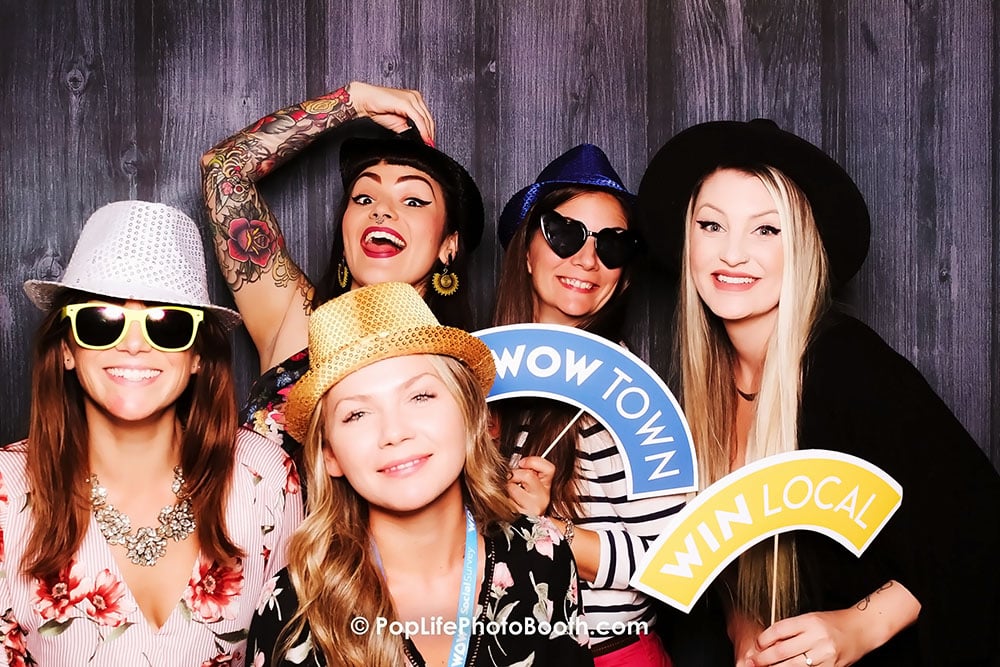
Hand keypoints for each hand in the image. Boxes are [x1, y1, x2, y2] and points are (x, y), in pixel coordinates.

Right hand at [347, 81, 434, 143]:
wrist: (364, 101)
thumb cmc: (376, 109)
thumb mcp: (396, 123)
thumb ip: (408, 129)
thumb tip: (418, 139)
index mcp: (413, 99)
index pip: (427, 117)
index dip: (429, 131)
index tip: (430, 142)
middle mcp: (414, 97)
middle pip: (428, 118)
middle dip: (430, 134)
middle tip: (430, 146)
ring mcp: (411, 98)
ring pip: (425, 119)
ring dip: (427, 133)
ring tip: (427, 144)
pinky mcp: (406, 102)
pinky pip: (418, 119)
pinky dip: (422, 130)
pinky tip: (423, 138)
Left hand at [506, 455, 553, 515]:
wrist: (525, 526)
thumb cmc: (525, 500)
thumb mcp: (531, 483)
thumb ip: (527, 470)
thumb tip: (516, 462)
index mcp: (546, 486)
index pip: (549, 468)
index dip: (534, 462)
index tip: (522, 463)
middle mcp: (542, 498)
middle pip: (528, 475)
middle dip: (515, 475)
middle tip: (513, 480)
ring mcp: (532, 508)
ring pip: (513, 487)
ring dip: (507, 488)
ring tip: (510, 494)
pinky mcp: (520, 516)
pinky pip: (505, 500)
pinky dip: (503, 499)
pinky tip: (508, 503)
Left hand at [738, 609, 861, 666]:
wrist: (862, 629)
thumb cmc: (835, 622)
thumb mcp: (811, 619)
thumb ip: (792, 630)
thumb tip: (769, 641)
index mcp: (809, 621)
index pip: (779, 630)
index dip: (764, 639)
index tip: (757, 645)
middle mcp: (817, 638)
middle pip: (782, 651)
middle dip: (764, 659)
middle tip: (754, 662)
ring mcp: (825, 655)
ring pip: (793, 666)